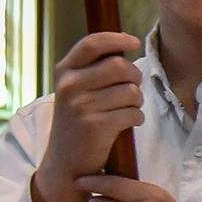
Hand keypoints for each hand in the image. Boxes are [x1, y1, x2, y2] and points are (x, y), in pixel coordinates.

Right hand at [30, 31, 145, 201]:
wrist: (66, 163)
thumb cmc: (78, 121)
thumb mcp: (75, 90)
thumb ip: (93, 69)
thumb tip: (123, 46)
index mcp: (64, 72)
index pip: (92, 44)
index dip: (116, 39)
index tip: (133, 41)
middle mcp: (70, 85)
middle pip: (120, 66)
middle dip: (135, 77)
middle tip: (132, 89)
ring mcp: (82, 106)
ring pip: (131, 91)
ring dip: (137, 102)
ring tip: (126, 110)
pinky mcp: (96, 126)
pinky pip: (133, 113)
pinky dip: (136, 119)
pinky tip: (126, 124)